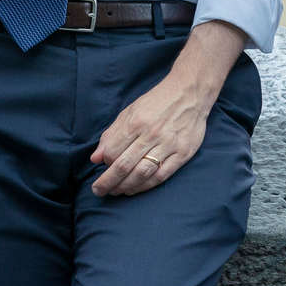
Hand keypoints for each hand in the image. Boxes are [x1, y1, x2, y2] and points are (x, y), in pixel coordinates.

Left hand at [88, 75, 214, 197]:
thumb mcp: (130, 111)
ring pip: (142, 173)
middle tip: (98, 191)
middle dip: (108, 182)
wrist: (190, 93)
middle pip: (124, 165)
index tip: (102, 168)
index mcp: (136, 122)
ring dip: (125, 186)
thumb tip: (95, 158)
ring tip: (116, 191)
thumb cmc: (157, 102)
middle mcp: (151, 135)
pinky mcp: (182, 154)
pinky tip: (135, 189)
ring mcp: (168, 145)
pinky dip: (146, 186)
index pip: (113, 151)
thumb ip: (112, 134)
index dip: (104, 163)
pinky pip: (161, 176)